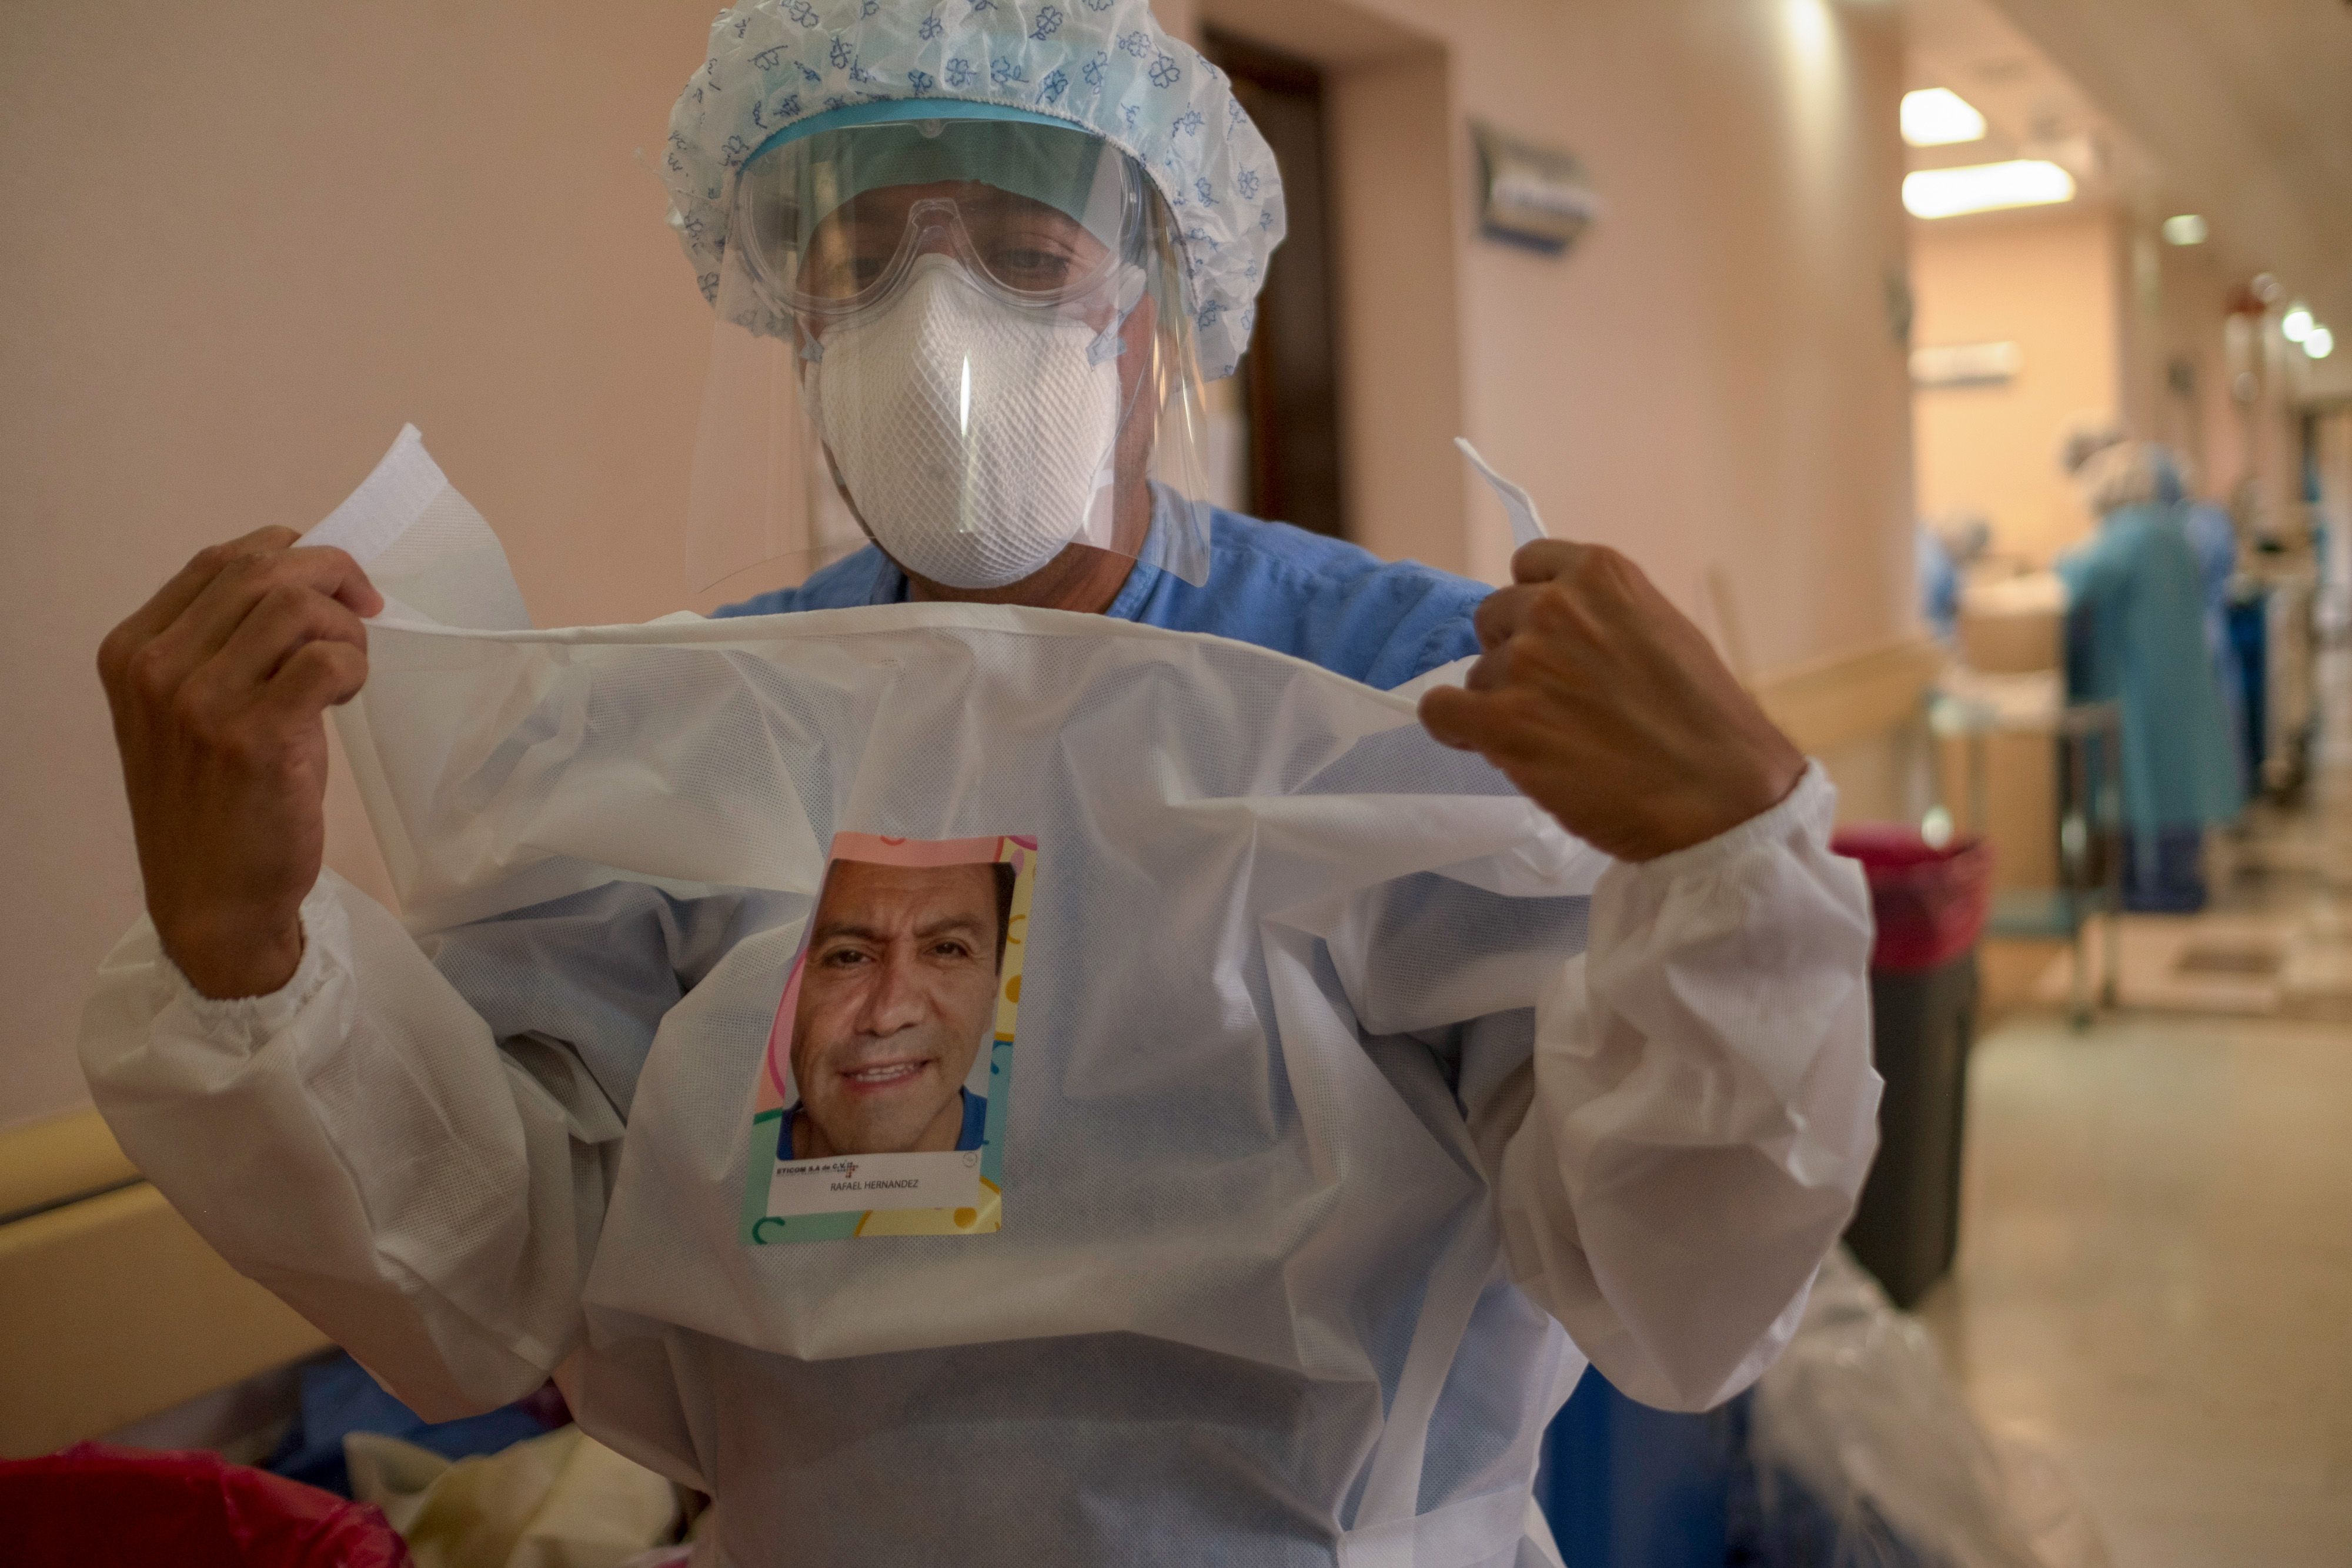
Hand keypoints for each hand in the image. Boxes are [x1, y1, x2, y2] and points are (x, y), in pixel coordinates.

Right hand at [97, 528, 381, 996]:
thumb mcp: (188, 713)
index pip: (218, 560)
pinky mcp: (256, 737)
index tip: (330, 588)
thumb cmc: (214, 804)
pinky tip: (347, 696)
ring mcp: (201, 701)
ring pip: (296, 607)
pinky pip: (324, 660)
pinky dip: (352, 666)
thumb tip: (297, 582)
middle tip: (363, 614)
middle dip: (331, 578)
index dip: (289, 554)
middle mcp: (156, 668)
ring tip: (350, 668)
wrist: (212, 902)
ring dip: (344, 627)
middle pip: (262, 571)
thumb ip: (218, 647)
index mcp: (131, 651)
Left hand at [1419, 541, 1804, 861]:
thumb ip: (1604, 620)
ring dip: (1500, 703)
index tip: (1554, 642)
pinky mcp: (1501, 723)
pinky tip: (1487, 745)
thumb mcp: (1661, 634)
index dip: (1535, 609)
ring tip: (1552, 740)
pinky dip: (1455, 728)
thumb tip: (1557, 634)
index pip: (1530, 566)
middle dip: (1515, 654)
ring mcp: (1525, 664)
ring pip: (1477, 674)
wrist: (1721, 795)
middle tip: (1554, 700)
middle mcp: (1554, 606)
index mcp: (1600, 573)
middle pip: (1495, 618)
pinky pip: (1440, 712)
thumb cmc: (1707, 723)